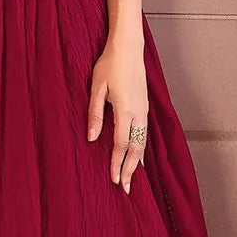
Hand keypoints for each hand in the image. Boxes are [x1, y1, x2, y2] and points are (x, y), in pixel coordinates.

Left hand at [87, 39, 147, 192]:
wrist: (128, 47)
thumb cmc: (109, 65)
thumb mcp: (96, 88)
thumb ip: (94, 113)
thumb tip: (91, 138)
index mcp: (125, 110)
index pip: (120, 144)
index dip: (116, 163)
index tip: (114, 180)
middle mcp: (139, 113)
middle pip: (136, 148)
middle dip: (130, 170)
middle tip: (125, 188)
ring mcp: (144, 109)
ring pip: (143, 142)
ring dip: (137, 161)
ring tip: (132, 177)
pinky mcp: (145, 106)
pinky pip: (145, 133)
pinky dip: (141, 148)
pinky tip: (138, 155)